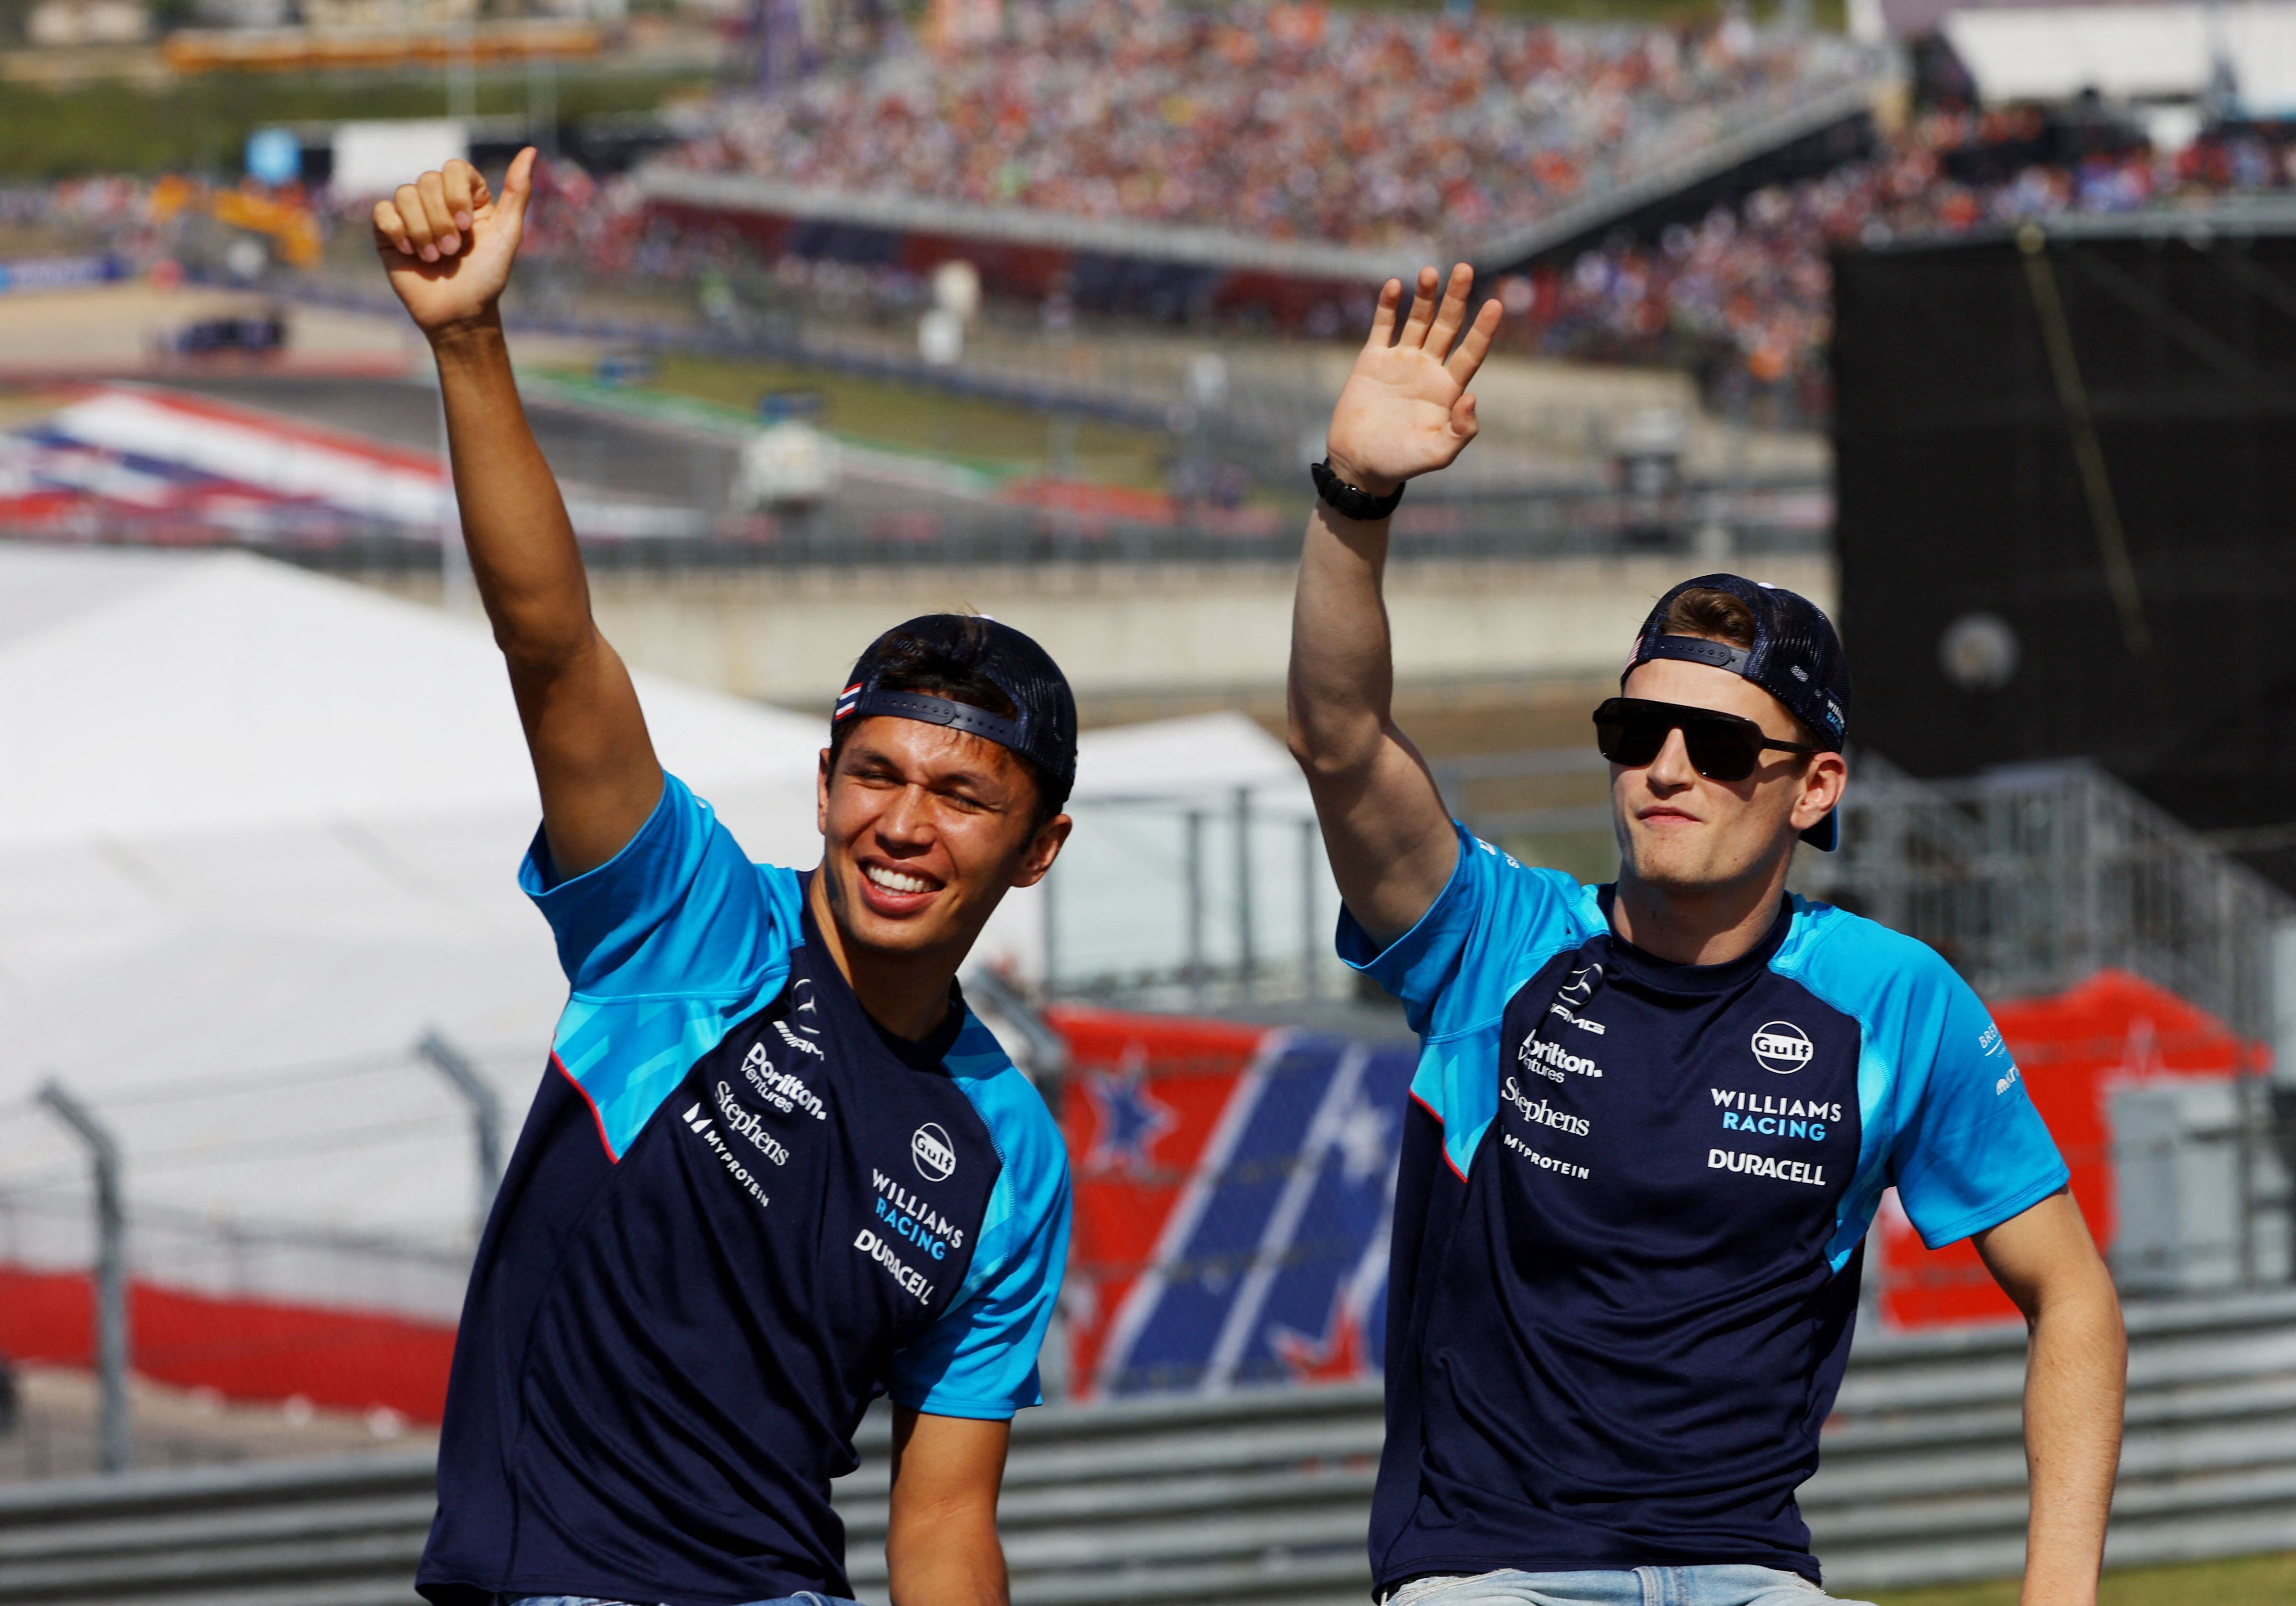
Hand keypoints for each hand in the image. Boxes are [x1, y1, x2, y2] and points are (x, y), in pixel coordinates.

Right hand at [372, 148, 535, 338]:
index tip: (468, 227)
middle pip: (428, 180)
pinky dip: (398, 232)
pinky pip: (382, 211)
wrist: (459, 313)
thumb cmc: (487, 276)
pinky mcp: (388, 230)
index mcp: (467, 197)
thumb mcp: (508, 233)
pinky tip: (410, 253)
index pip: (455, 168)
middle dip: (442, 221)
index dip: (458, 195)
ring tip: (435, 257)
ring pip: (405, 194)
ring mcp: (412, 214)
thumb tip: (531, 150)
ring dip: (422, 231)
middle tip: (453, 251)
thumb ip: (517, 191)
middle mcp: (438, 200)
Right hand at [1325, 263, 1501, 496]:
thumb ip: (1460, 432)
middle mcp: (1428, 369)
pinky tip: (1394, 286)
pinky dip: (1388, 306)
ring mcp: (1401, 361)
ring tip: (1430, 272)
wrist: (1360, 464)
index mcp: (1448, 389)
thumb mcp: (1437, 454)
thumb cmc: (1401, 463)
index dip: (1483, 329)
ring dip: (1425, 296)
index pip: (1471, 352)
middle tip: (1465, 269)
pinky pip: (1383, 327)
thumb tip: (1471, 397)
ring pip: (1417, 320)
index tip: (1496, 304)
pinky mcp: (1373, 360)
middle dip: (1456, 298)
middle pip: (1447, 326)